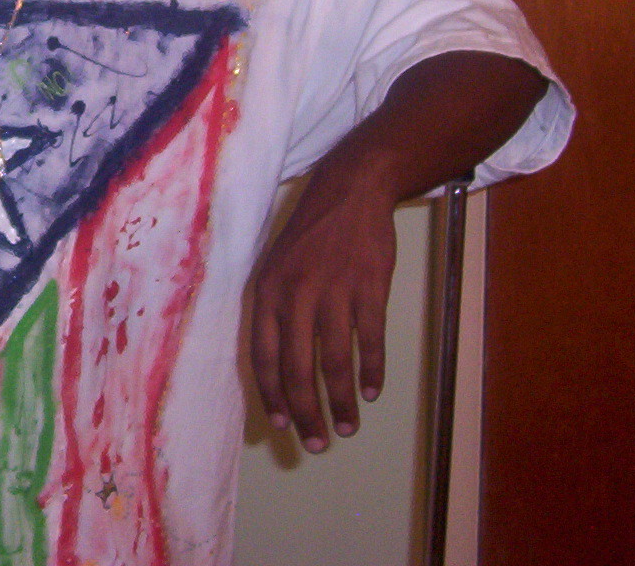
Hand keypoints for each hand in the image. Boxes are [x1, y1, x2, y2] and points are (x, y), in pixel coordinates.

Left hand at [247, 167, 396, 452]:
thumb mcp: (275, 265)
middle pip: (298, 368)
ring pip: (334, 362)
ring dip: (341, 401)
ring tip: (347, 426)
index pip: (263, 355)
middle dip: (306, 413)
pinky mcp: (369, 288)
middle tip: (317, 443)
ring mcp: (334, 292)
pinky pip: (369, 341)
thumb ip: (272, 310)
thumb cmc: (309, 235)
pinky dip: (370, 372)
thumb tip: (272, 365)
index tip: (280, 424)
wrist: (349, 192)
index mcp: (267, 291)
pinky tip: (371, 392)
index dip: (272, 394)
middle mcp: (296, 294)